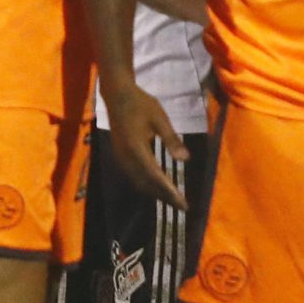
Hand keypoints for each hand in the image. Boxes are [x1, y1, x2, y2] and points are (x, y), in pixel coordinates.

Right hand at [102, 83, 185, 208]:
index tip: (182, 203)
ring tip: (172, 200)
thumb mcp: (160, 119)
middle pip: (146, 183)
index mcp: (136, 148)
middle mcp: (126, 157)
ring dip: (155, 192)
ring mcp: (120, 157)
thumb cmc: (141, 104)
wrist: (117, 95)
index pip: (155, 175)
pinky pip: (133, 175)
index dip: (169, 191)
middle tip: (182, 207)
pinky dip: (147, 183)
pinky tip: (158, 185)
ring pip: (138, 181)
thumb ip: (172, 140)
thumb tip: (185, 159)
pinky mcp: (119, 155)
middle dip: (164, 196)